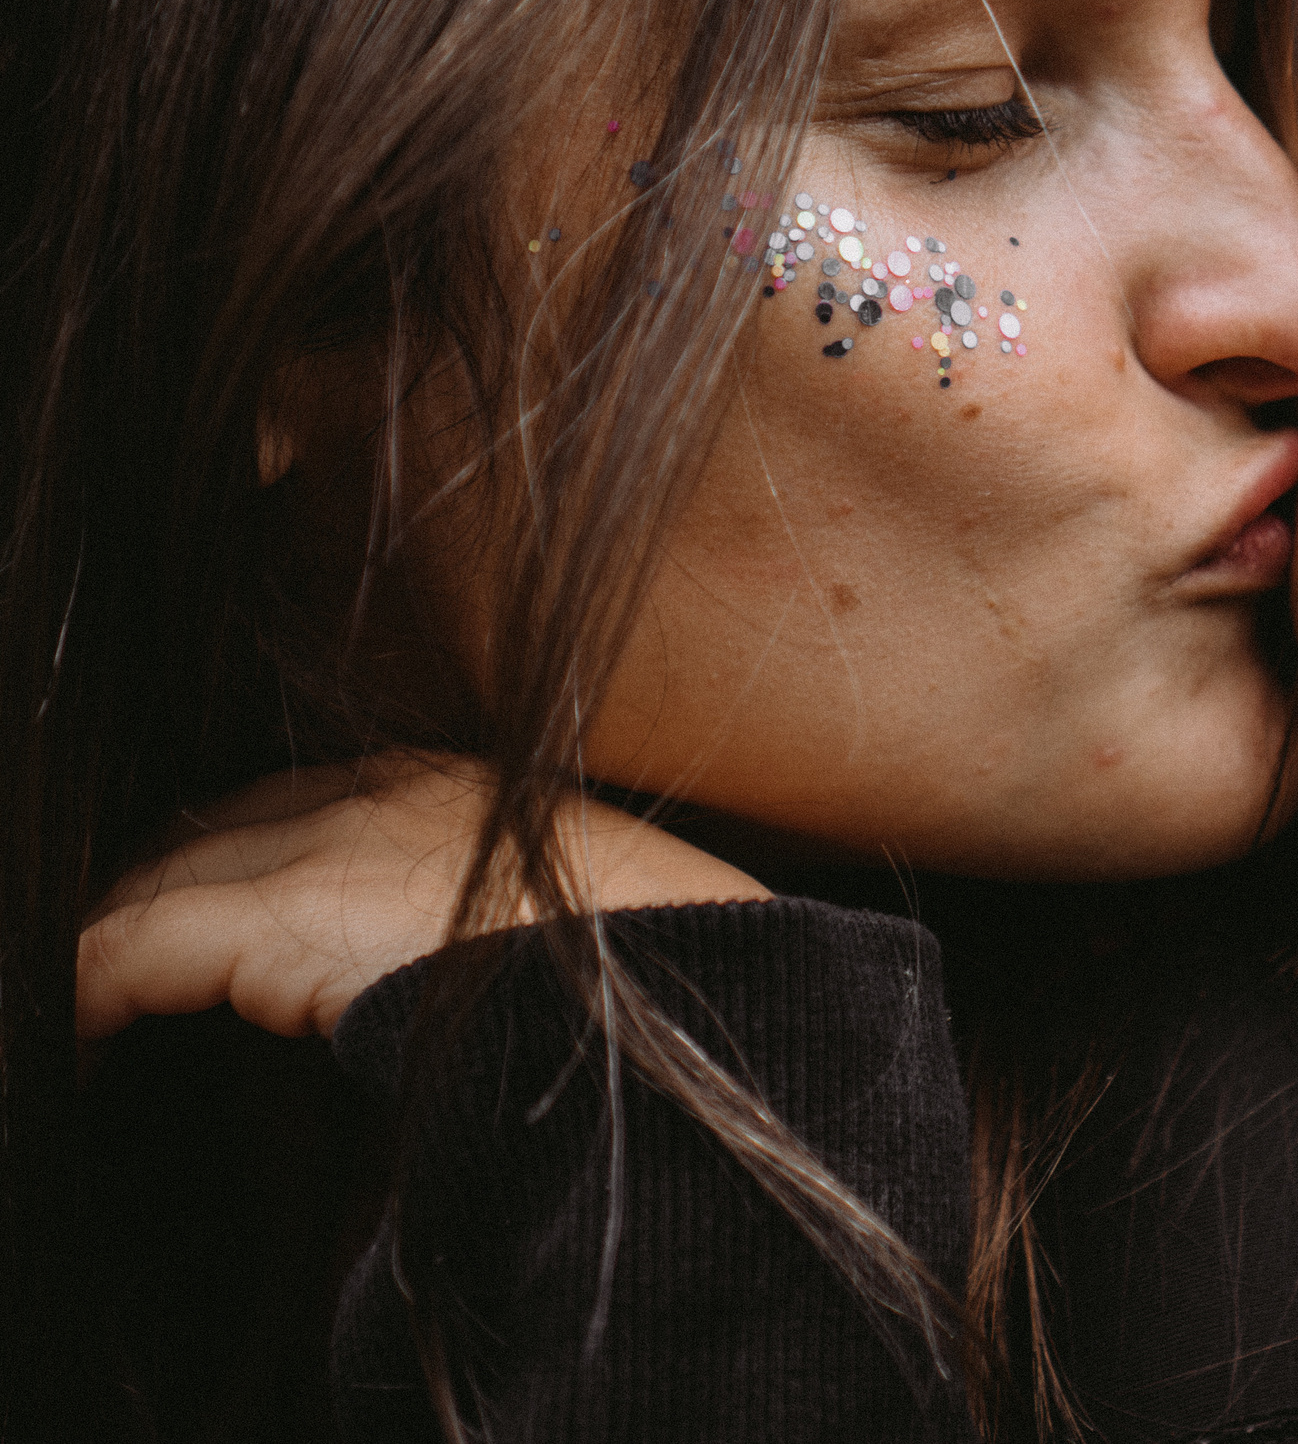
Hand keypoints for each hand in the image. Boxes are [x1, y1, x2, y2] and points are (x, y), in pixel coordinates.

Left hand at [76, 757, 770, 1041]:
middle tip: (115, 985)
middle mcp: (384, 787)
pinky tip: (80, 1043)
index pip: (291, 804)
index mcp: (457, 785)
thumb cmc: (655, 975)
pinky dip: (87, 995)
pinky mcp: (282, 907)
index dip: (228, 867)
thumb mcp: (569, 924)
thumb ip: (482, 925)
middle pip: (208, 828)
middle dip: (155, 895)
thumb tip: (448, 982)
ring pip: (157, 881)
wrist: (687, 984)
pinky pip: (125, 948)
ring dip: (115, 948)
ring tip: (91, 1021)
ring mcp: (330, 837)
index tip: (196, 943)